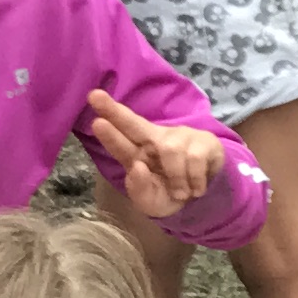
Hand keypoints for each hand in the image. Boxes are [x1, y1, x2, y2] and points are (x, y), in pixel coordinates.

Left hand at [87, 90, 226, 218]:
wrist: (202, 195)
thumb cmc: (169, 194)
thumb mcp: (151, 202)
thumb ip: (140, 189)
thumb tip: (138, 166)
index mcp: (137, 154)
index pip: (119, 143)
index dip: (108, 133)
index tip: (95, 121)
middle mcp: (155, 139)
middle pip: (133, 124)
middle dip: (114, 111)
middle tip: (94, 96)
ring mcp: (179, 136)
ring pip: (171, 151)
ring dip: (177, 179)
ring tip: (181, 193)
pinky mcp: (203, 140)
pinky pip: (194, 158)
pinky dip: (194, 180)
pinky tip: (196, 187)